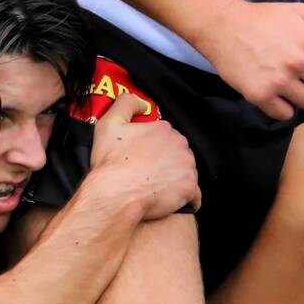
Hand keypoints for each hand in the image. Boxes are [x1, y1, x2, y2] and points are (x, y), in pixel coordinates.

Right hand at [88, 93, 200, 218]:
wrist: (115, 194)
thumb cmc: (111, 162)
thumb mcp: (109, 123)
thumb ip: (126, 104)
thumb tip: (141, 103)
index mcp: (164, 129)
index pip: (164, 136)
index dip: (153, 147)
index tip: (143, 156)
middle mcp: (181, 145)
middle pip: (177, 153)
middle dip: (167, 161)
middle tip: (148, 173)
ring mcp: (187, 167)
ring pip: (185, 171)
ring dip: (176, 178)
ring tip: (157, 187)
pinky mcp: (190, 189)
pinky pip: (194, 195)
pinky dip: (187, 198)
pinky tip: (174, 200)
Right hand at [190, 0, 303, 120]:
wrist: (223, 27)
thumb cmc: (263, 18)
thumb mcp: (299, 14)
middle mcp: (299, 61)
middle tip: (301, 73)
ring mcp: (280, 80)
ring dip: (301, 95)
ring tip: (287, 83)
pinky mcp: (261, 96)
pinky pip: (285, 114)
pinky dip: (282, 107)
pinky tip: (275, 94)